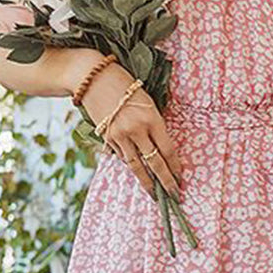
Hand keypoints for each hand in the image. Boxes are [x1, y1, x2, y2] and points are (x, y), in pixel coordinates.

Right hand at [77, 60, 183, 200]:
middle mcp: (136, 130)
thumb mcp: (147, 101)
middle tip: (174, 195)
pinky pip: (122, 156)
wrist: (93, 78)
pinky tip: (137, 171)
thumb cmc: (124, 84)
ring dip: (147, 182)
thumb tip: (159, 147)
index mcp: (151, 118)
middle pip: (155, 163)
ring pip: (136, 166)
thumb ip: (154, 123)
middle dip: (166, 181)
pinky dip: (130, 164)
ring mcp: (120, 136)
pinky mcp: (107, 138)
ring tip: (154, 194)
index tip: (180, 178)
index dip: (175, 166)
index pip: (168, 149)